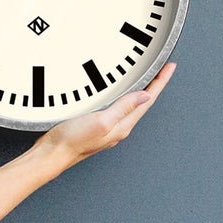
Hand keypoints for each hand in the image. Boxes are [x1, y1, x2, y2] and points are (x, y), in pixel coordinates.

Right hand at [40, 62, 175, 167]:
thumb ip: (123, 108)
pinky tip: (122, 94)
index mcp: (122, 125)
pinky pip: (118, 109)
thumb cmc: (72, 141)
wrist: (51, 154)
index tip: (170, 67)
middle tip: (164, 70)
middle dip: (155, 85)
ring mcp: (107, 128)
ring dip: (142, 91)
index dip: (160, 82)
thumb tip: (144, 96)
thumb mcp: (101, 121)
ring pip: (131, 106)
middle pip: (143, 103)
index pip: (147, 100)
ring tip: (149, 79)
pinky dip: (125, 98)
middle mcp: (118, 128)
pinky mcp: (96, 126)